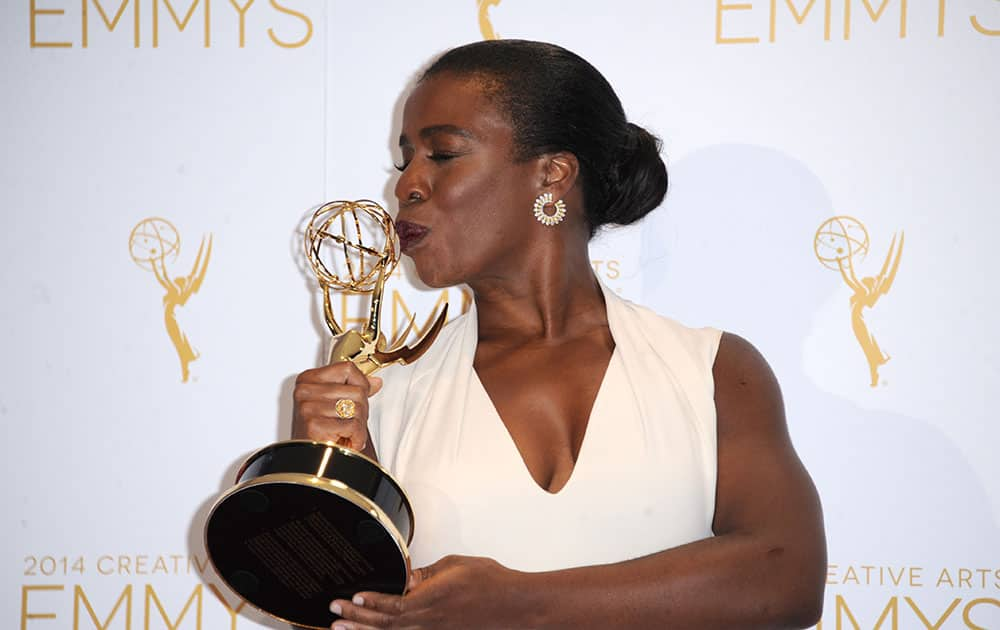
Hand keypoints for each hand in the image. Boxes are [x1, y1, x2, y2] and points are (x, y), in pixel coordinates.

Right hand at [292, 361, 382, 449]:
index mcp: (308, 380)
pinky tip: (344, 441)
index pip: (348, 368)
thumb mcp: (335, 405)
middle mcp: (305, 391)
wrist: (312, 463)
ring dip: (358, 427)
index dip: (360, 385)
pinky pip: (353, 425)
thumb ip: (354, 390)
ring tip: (344, 433)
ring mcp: (308, 407)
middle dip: (361, 411)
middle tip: (348, 424)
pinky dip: (356, 437)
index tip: (355, 399)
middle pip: (357, 390)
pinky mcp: (314, 425)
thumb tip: (376, 382)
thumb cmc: (320, 434)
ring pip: (358, 408)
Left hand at [329, 555, 526, 629]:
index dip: (370, 602)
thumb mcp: (456, 565)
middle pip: (385, 623)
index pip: (393, 603)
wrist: (515, 607)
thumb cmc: (492, 584)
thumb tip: (405, 577)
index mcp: (432, 599)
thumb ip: (427, 572)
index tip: (351, 597)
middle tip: (334, 614)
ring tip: (343, 629)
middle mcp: (430, 621)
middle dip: (357, 618)